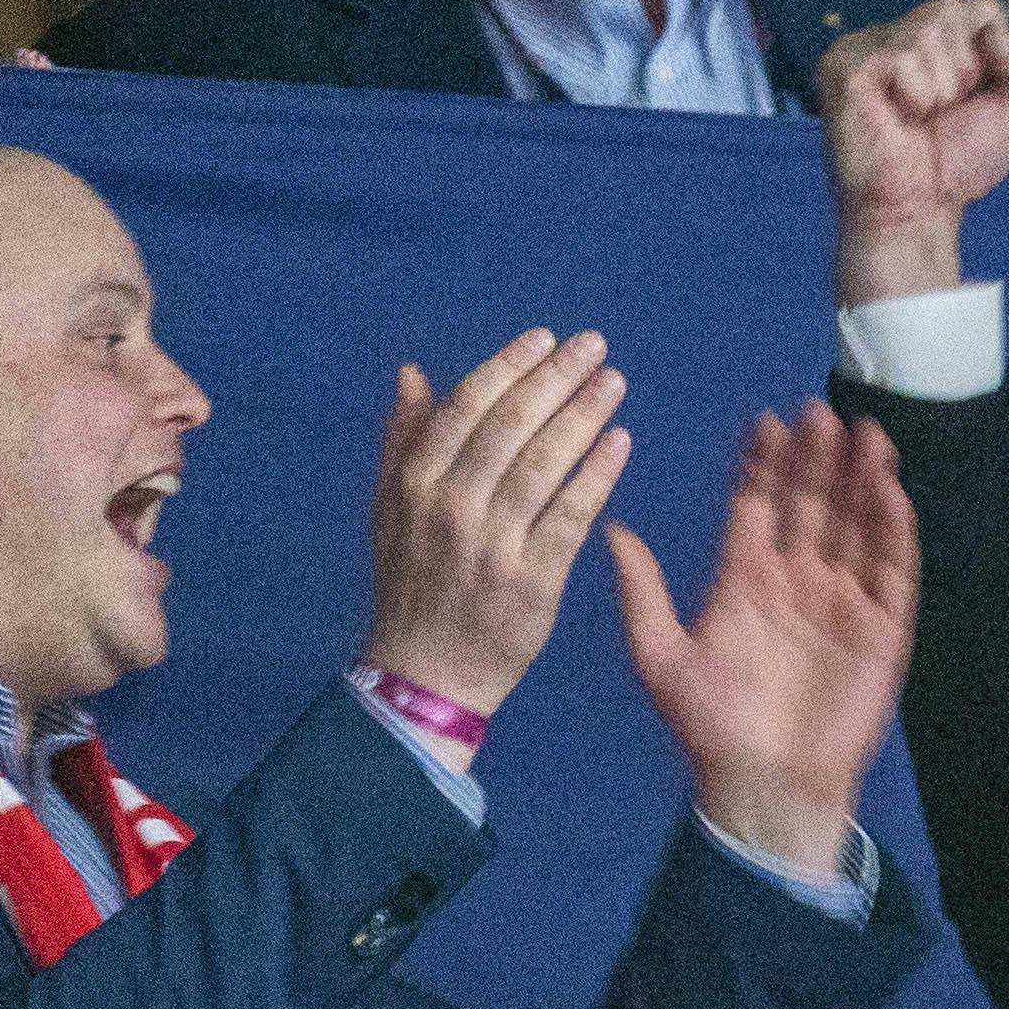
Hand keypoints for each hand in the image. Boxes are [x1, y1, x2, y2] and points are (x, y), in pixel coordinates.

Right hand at [367, 330, 634, 723]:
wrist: (426, 670)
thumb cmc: (412, 582)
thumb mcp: (388, 509)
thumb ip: (403, 439)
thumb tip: (414, 373)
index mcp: (413, 483)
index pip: (466, 409)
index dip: (507, 367)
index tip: (544, 338)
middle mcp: (450, 508)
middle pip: (509, 428)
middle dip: (554, 379)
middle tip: (594, 347)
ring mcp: (491, 545)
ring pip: (542, 466)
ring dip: (581, 417)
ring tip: (613, 382)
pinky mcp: (532, 581)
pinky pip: (570, 517)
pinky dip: (596, 476)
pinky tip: (620, 442)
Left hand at [608, 408, 913, 877]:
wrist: (764, 785)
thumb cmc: (710, 727)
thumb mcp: (659, 656)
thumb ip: (641, 593)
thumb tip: (612, 529)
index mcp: (745, 579)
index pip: (758, 505)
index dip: (764, 464)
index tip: (767, 420)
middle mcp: (797, 580)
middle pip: (813, 504)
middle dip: (818, 458)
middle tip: (819, 410)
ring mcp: (844, 603)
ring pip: (857, 526)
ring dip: (863, 481)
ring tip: (866, 434)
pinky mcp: (883, 630)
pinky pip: (893, 571)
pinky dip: (895, 532)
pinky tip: (892, 493)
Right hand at [823, 0, 1008, 309]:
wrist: (921, 209)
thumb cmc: (959, 162)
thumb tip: (999, 30)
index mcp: (936, 38)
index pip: (981, 6)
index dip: (992, 53)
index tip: (976, 95)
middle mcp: (898, 33)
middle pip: (954, 9)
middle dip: (966, 69)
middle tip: (944, 110)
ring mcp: (867, 45)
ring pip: (928, 32)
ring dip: (941, 87)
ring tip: (921, 117)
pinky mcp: (846, 65)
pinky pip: (902, 57)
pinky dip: (916, 95)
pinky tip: (899, 118)